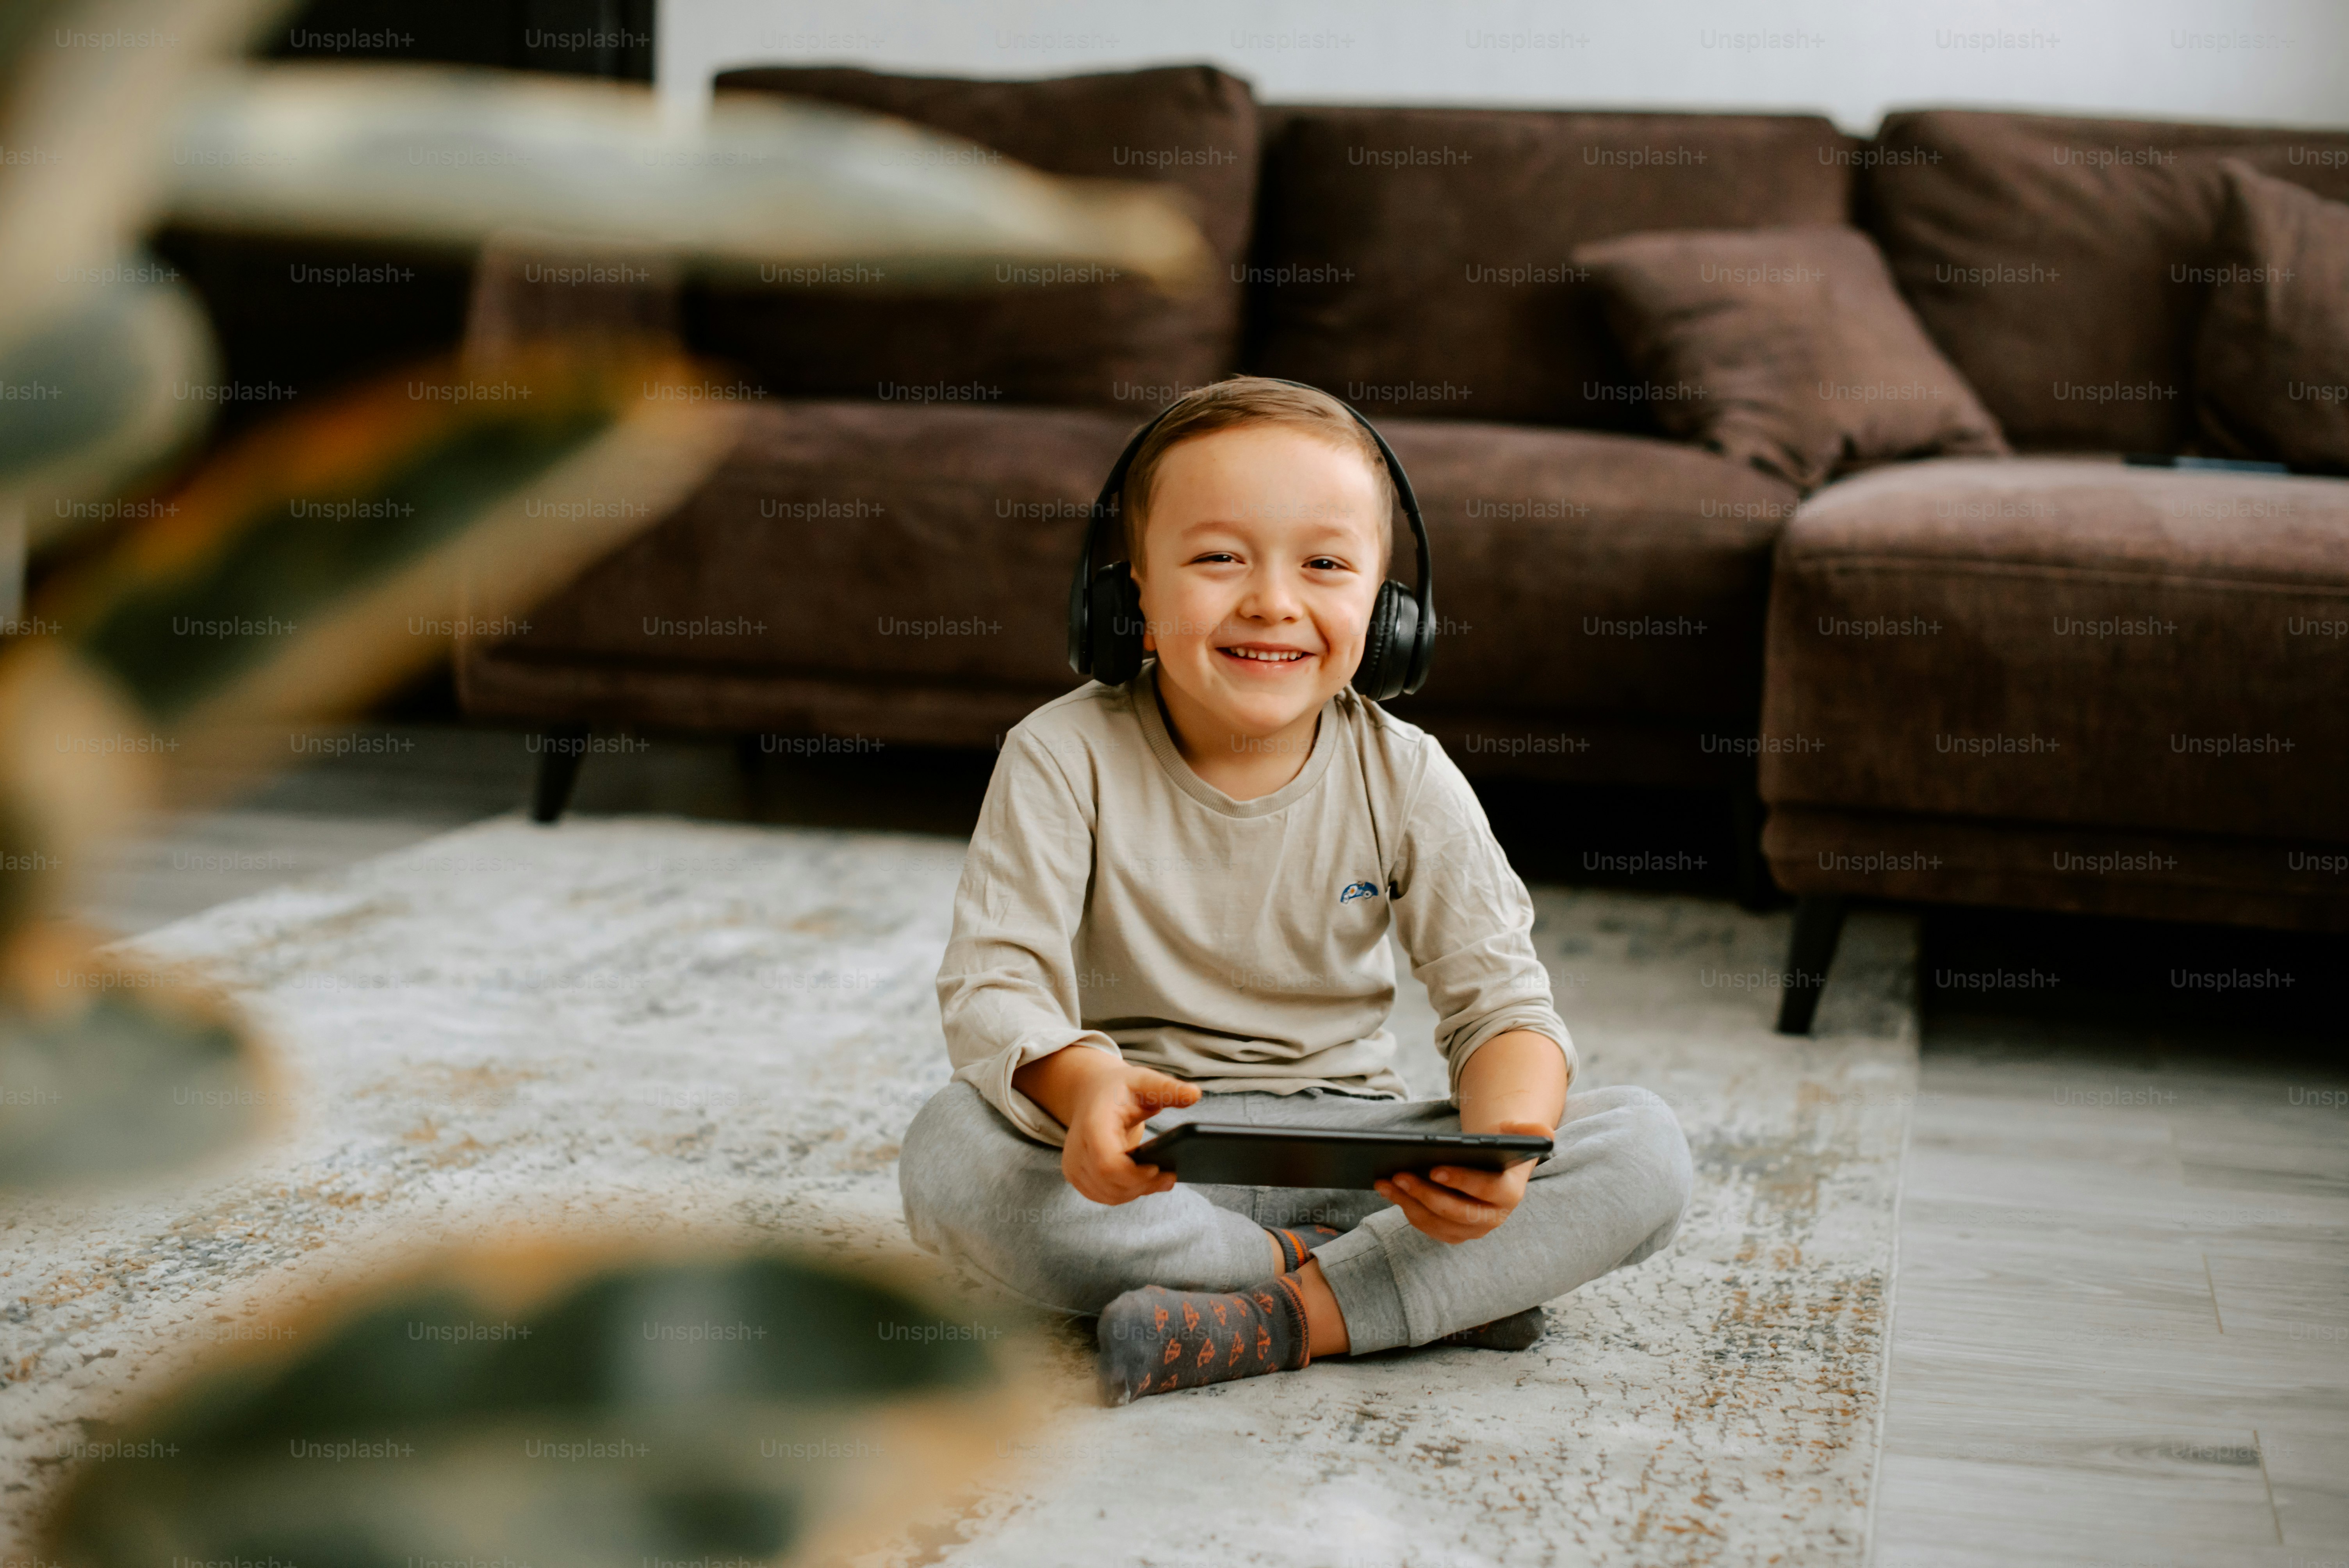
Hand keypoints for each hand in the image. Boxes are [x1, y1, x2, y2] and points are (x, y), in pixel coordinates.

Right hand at [1016, 1049, 1200, 1205]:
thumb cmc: (1120, 1088)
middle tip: (1170, 1178)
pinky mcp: (1075, 1175)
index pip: (1107, 1161)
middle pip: (1109, 1182)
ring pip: (1107, 1193)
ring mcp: (1073, 1164)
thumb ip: (1168, 1088)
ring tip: (1161, 1179)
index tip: (1158, 1168)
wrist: (1091, 1094)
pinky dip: (1125, 1193)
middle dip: (1142, 1185)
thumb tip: (1195, 1094)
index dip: (1133, 1173)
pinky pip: (1102, 1195)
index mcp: (1093, 1123)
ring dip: (1136, 1191)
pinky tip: (1143, 1182)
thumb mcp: (1144, 1081)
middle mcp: (1077, 1146)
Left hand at [1372, 1118, 1549, 1244]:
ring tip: (1384, 1181)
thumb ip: (1530, 1131)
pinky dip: (1407, 1209)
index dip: (1462, 1181)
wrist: (1495, 1165)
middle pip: (1456, 1211)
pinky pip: (1427, 1226)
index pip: (1488, 1191)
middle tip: (1397, 1174)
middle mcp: (1493, 1218)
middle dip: (1425, 1193)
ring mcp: (1472, 1229)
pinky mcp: (1453, 1232)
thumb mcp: (1518, 1134)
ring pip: (1436, 1223)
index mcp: (1510, 1193)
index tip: (1434, 1168)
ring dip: (1408, 1203)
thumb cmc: (1502, 1145)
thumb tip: (1540, 1132)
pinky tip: (1388, 1190)